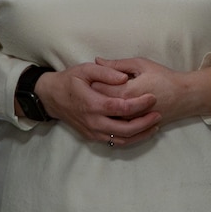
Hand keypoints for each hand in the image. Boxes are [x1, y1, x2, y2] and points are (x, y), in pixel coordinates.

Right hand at [35, 63, 159, 147]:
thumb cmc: (69, 80)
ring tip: (155, 124)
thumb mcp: (85, 69)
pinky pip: (115, 142)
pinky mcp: (93, 137)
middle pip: (125, 129)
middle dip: (145, 123)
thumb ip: (106, 72)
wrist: (51, 97)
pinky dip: (130, 139)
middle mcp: (93, 121)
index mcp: (92, 104)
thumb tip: (125, 77)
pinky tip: (141, 131)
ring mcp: (93, 132)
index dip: (139, 104)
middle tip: (159, 113)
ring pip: (122, 139)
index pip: (121, 108)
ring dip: (141, 134)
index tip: (153, 97)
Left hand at [93, 56, 210, 125]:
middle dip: (94, 96)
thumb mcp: (141, 64)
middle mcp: (127, 110)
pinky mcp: (137, 128)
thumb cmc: (163, 77)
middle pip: (100, 105)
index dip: (92, 82)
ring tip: (99, 100)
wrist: (184, 96)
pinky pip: (118, 128)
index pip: (99, 88)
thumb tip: (97, 60)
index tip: (90, 77)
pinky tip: (110, 113)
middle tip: (91, 88)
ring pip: (107, 119)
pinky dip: (111, 121)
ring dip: (101, 110)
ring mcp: (132, 122)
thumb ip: (117, 64)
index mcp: (126, 92)